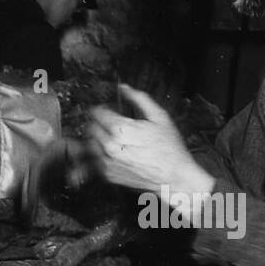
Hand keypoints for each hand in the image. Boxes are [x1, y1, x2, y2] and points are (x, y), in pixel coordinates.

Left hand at [87, 84, 214, 197]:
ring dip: (97, 138)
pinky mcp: (109, 175)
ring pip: (90, 144)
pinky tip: (116, 152)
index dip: (102, 107)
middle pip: (90, 127)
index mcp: (121, 129)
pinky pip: (96, 160)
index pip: (97, 112)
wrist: (174, 177)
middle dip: (98, 122)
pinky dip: (101, 154)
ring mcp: (108, 162)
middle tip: (109, 122)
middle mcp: (111, 146)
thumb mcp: (160, 116)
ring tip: (112, 137)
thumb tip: (125, 88)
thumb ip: (139, 99)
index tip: (106, 109)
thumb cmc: (170, 148)